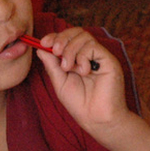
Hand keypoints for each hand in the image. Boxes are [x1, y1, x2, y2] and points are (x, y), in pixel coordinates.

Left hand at [35, 27, 133, 144]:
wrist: (95, 118)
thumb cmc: (78, 104)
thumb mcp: (59, 82)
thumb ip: (51, 65)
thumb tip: (40, 48)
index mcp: (76, 59)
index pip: (67, 38)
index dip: (55, 36)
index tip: (43, 42)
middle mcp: (88, 55)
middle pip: (76, 32)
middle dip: (62, 39)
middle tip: (55, 51)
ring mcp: (99, 57)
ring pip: (84, 37)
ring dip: (71, 50)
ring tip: (68, 68)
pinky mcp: (109, 60)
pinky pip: (94, 46)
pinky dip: (83, 57)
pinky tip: (83, 71)